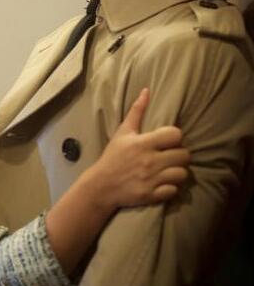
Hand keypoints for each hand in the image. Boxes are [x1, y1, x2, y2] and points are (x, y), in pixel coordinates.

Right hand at [93, 88, 189, 208]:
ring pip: (182, 174)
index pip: (176, 135)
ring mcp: (152, 179)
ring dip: (178, 171)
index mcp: (143, 143)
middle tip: (172, 155)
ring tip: (170, 169)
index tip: (168, 140)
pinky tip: (164, 182)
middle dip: (180, 154)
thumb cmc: (113, 156)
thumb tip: (147, 91)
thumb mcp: (123, 132)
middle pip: (184, 155)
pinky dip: (171, 187)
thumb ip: (137, 111)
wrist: (101, 185)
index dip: (175, 137)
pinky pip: (174, 190)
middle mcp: (150, 161)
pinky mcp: (152, 195)